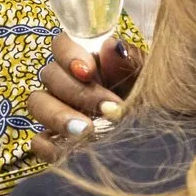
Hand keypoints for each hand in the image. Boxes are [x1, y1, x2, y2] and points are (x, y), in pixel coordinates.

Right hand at [28, 31, 142, 162]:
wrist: (158, 130)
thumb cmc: (150, 96)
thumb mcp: (147, 78)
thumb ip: (129, 63)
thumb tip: (111, 46)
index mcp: (87, 59)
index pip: (61, 44)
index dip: (68, 55)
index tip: (87, 72)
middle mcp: (65, 82)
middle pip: (50, 75)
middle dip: (78, 92)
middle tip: (108, 108)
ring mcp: (56, 110)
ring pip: (37, 103)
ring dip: (59, 116)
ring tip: (86, 130)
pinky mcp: (55, 139)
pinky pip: (38, 141)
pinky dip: (47, 146)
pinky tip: (66, 151)